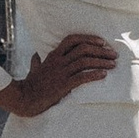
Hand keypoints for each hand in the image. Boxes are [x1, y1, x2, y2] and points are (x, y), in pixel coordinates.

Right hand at [4, 30, 120, 116]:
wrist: (24, 99)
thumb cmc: (30, 84)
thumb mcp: (34, 69)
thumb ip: (36, 61)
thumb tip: (36, 56)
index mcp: (53, 55)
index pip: (73, 39)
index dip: (89, 38)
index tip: (102, 42)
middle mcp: (58, 61)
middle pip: (83, 49)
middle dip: (101, 51)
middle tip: (113, 55)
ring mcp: (60, 73)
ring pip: (85, 62)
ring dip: (101, 62)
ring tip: (113, 65)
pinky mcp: (62, 85)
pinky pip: (81, 77)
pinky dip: (94, 75)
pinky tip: (104, 75)